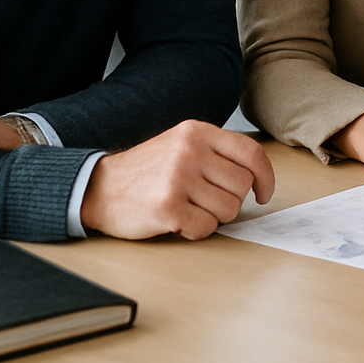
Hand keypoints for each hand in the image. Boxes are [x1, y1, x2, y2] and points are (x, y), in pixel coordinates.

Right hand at [80, 120, 274, 239]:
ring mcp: (178, 179)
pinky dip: (198, 230)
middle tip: (208, 202)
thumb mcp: (181, 145)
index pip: (251, 153)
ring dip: (214, 216)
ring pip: (229, 209)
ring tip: (191, 209)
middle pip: (242, 185)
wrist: (98, 187)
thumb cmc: (147, 170)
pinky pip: (207, 227)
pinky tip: (180, 222)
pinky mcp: (168, 208)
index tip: (264, 193)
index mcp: (197, 132)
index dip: (266, 177)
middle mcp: (190, 151)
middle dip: (232, 200)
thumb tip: (257, 176)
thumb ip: (216, 153)